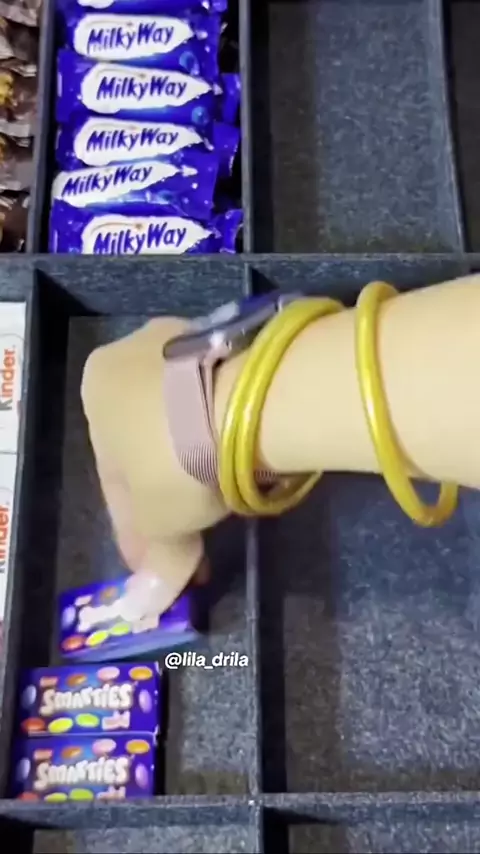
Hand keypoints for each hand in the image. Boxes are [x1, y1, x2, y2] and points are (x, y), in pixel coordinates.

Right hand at [80, 317, 229, 615]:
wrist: (248, 397)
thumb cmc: (176, 459)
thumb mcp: (161, 522)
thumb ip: (156, 561)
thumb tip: (142, 608)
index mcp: (95, 389)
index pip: (111, 478)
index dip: (135, 531)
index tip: (159, 565)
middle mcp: (132, 354)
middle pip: (147, 447)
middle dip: (168, 500)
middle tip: (195, 547)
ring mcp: (186, 342)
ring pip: (184, 424)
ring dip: (198, 469)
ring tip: (224, 509)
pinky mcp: (235, 341)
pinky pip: (219, 405)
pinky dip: (224, 439)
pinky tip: (242, 467)